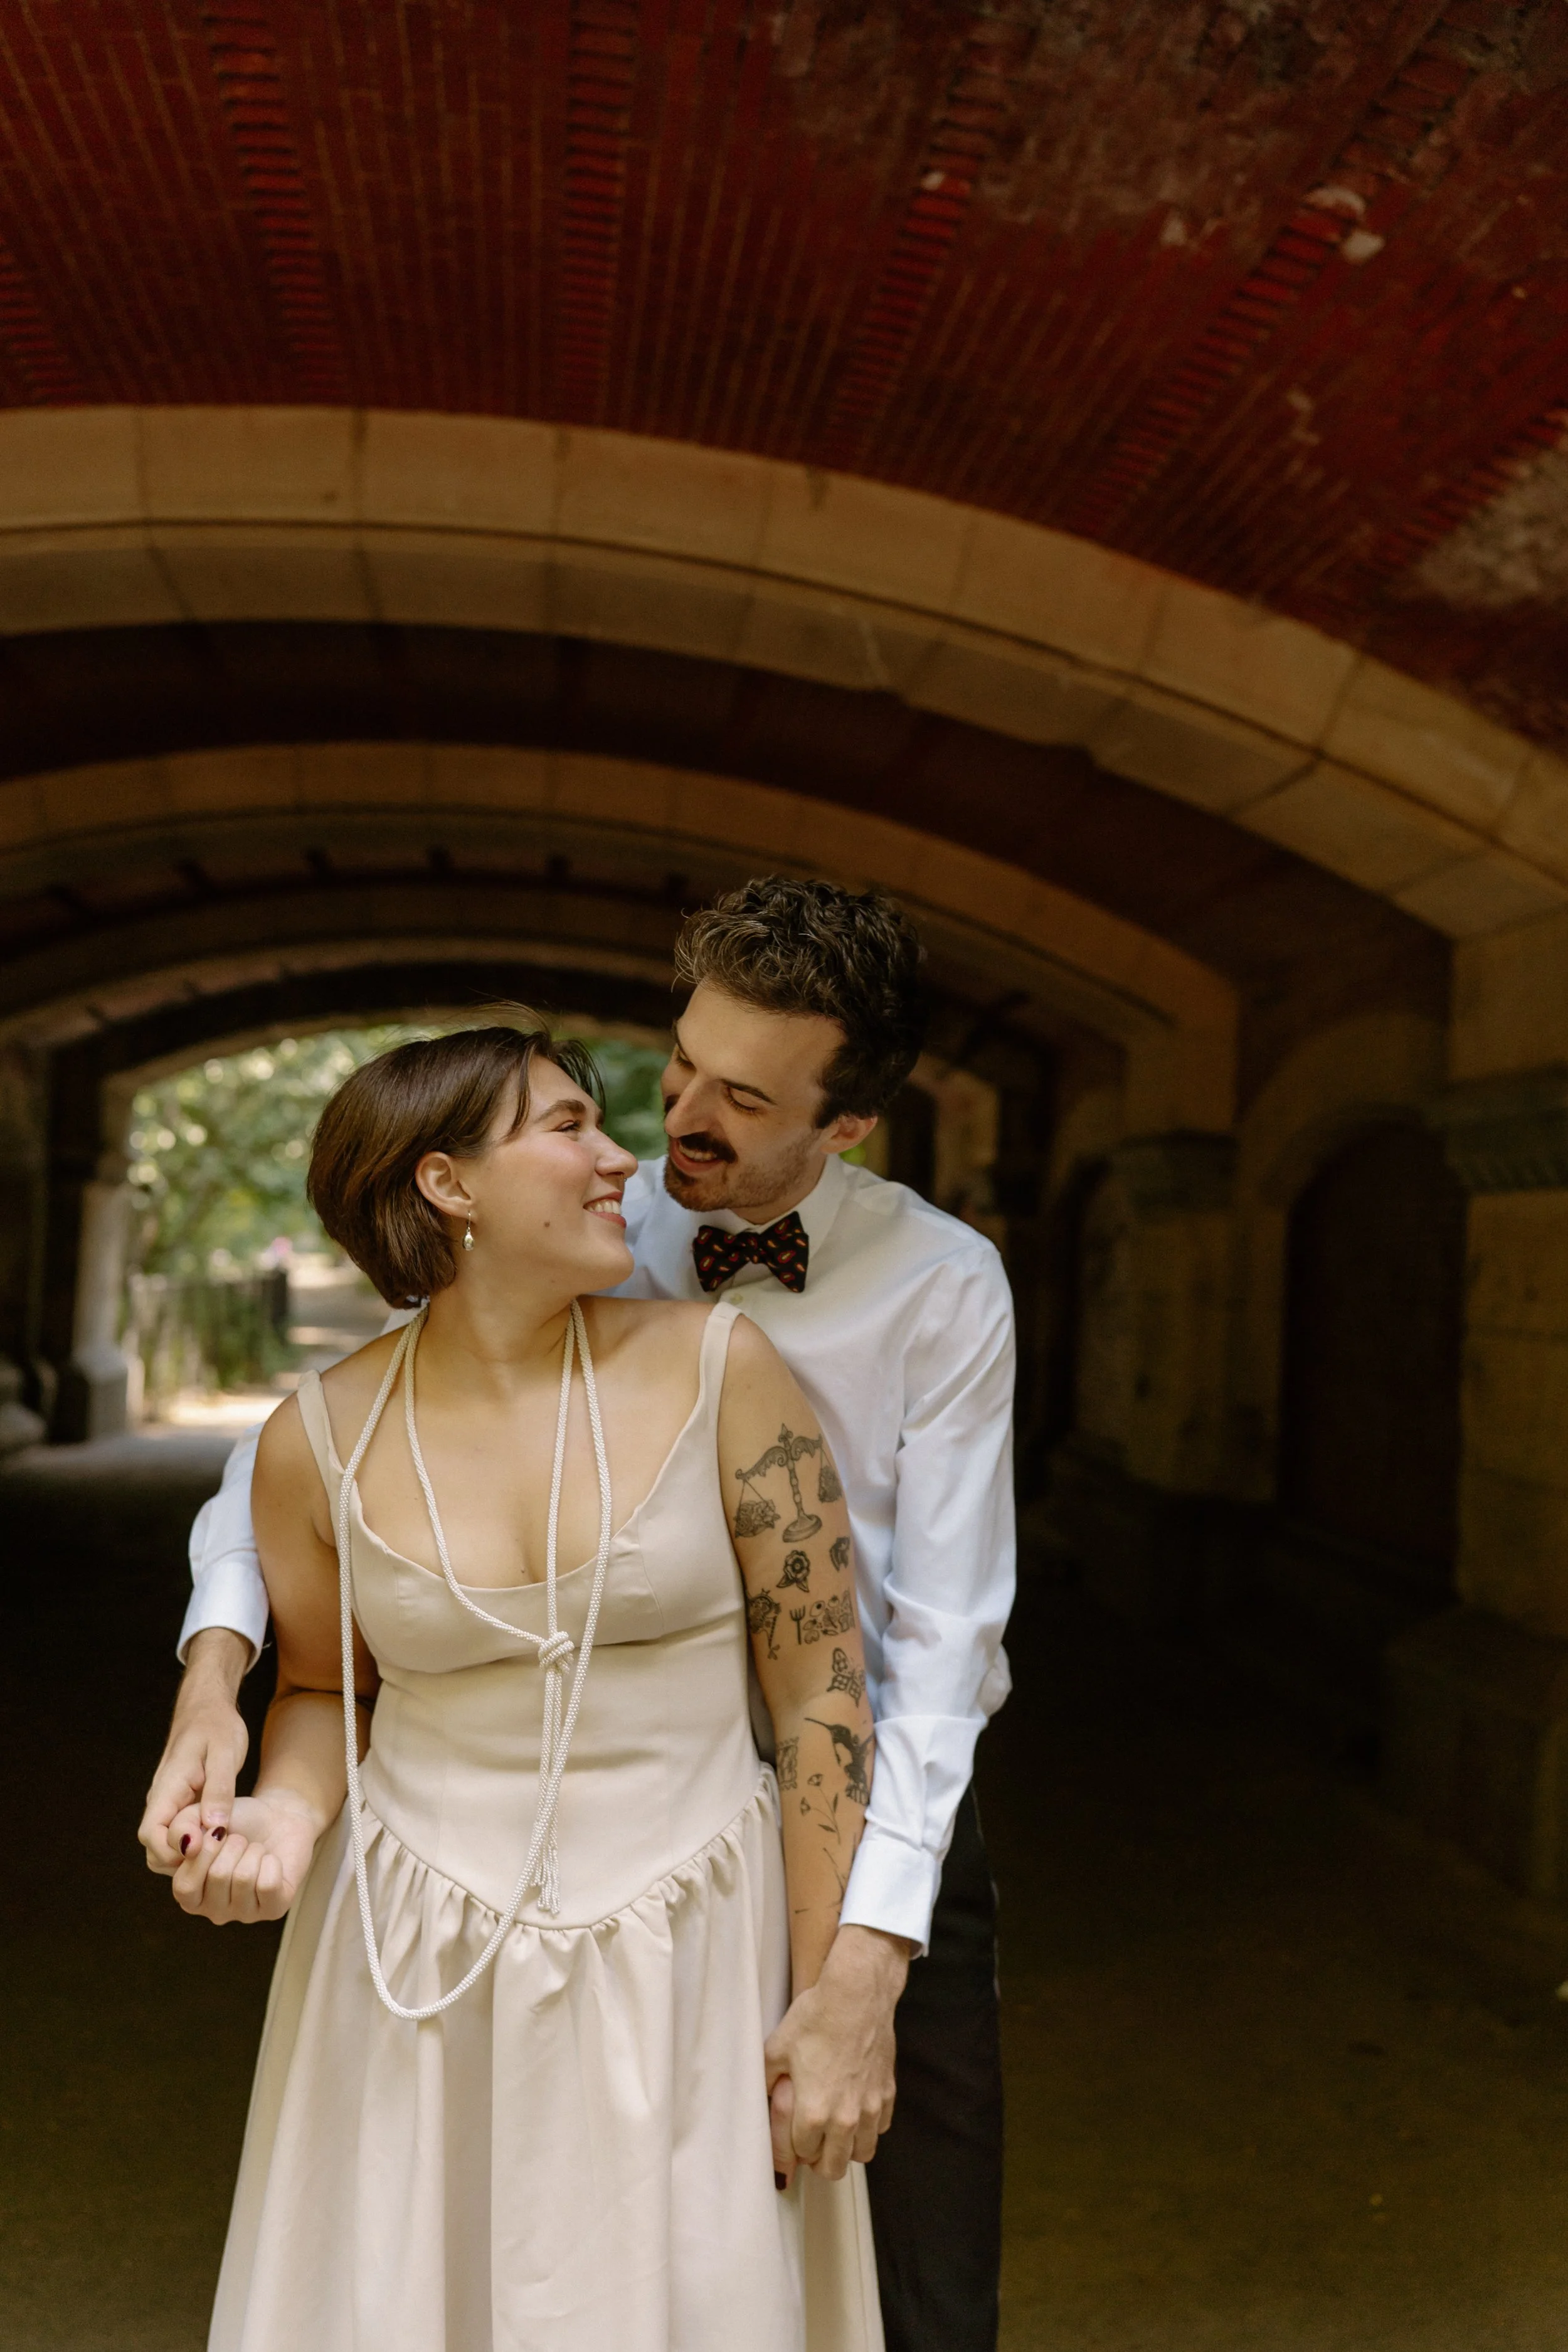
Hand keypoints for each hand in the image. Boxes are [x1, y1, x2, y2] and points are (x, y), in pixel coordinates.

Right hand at [138, 1629, 251, 1872]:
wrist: (207, 1708)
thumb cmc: (217, 1726)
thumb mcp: (225, 1752)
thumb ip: (219, 1788)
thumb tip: (214, 1826)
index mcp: (167, 1788)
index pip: (151, 1834)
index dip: (172, 1849)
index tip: (204, 1846)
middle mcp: (162, 1802)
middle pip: (155, 1849)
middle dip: (182, 1861)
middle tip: (219, 1854)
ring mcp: (170, 1807)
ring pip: (167, 1847)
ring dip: (191, 1856)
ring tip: (224, 1848)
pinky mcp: (181, 1808)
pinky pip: (181, 1837)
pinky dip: (198, 1845)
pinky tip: (223, 1840)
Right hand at [168, 1789, 321, 1924]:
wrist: (277, 1818)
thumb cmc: (236, 1821)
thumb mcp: (201, 1817)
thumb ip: (182, 1828)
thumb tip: (188, 1846)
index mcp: (189, 1894)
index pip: (185, 1886)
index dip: (203, 1852)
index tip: (217, 1831)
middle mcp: (213, 1911)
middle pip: (218, 1876)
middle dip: (233, 1845)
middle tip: (241, 1841)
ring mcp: (243, 1914)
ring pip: (244, 1878)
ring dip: (253, 1851)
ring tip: (255, 1850)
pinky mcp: (273, 1910)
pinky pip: (269, 1884)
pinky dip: (272, 1862)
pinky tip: (271, 1860)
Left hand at [765, 1924, 911, 2182]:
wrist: (856, 1994)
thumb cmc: (815, 2018)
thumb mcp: (776, 2049)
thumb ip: (765, 2082)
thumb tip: (759, 2099)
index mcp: (813, 2113)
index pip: (803, 2154)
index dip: (794, 2148)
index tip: (792, 2139)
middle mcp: (844, 2118)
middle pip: (834, 2167)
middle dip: (820, 2162)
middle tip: (813, 2145)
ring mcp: (870, 2107)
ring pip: (862, 2153)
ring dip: (847, 2149)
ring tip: (836, 2133)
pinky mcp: (887, 2092)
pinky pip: (880, 2128)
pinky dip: (869, 2127)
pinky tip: (857, 2110)